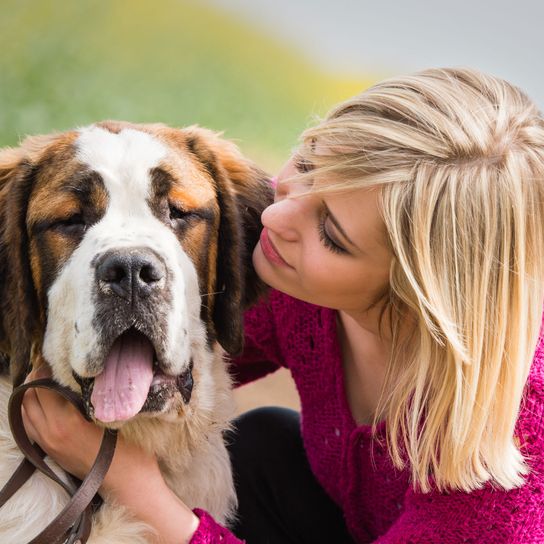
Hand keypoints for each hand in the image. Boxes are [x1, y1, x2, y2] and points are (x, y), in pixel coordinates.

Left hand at [21, 366, 199, 542]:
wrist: (130, 483)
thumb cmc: (129, 448)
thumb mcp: (114, 415)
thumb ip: (92, 395)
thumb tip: (83, 372)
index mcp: (65, 422)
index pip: (43, 385)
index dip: (48, 366)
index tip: (58, 354)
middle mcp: (50, 433)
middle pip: (29, 396)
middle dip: (37, 376)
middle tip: (52, 361)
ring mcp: (48, 444)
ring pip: (24, 412)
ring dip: (31, 392)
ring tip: (47, 377)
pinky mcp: (50, 452)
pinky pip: (28, 426)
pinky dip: (30, 410)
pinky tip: (44, 401)